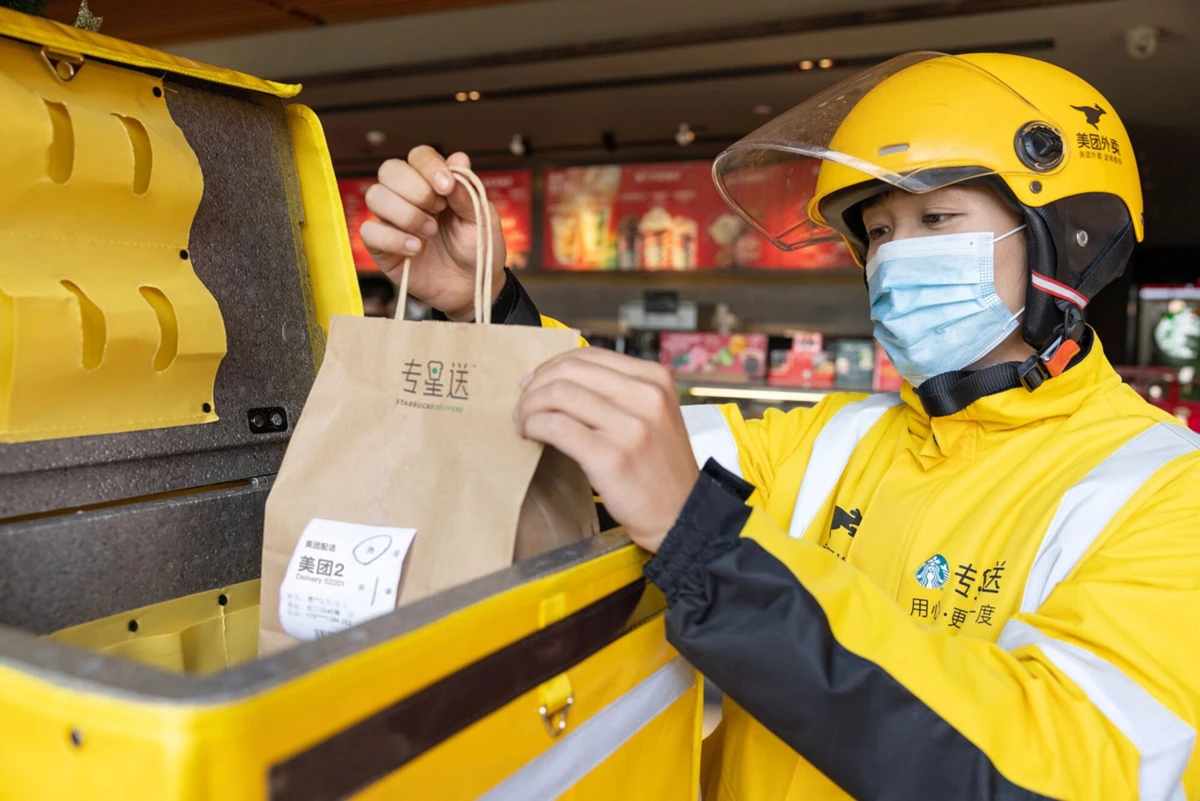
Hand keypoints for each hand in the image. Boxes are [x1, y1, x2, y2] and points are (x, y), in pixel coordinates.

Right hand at [361, 147, 505, 319]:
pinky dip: (393, 239)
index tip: (447, 187)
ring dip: (405, 214)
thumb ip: (468, 191)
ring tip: (429, 232)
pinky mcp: (381, 247)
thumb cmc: (478, 248)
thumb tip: (458, 159)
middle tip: (438, 210)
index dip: (429, 166)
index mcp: (433, 182)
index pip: (419, 156)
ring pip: (374, 196)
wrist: (473, 287)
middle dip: (415, 189)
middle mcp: (408, 196)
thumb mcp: (482, 219)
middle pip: (390, 169)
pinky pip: (369, 232)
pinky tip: (415, 249)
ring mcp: (391, 220)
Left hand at [515, 349, 698, 552]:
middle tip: (523, 406)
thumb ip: (617, 392)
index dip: (551, 366)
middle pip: (569, 371)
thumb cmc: (659, 468)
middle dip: (535, 386)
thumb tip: (557, 379)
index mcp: (655, 379)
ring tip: (524, 424)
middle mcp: (646, 396)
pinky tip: (531, 436)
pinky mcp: (611, 456)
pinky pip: (556, 426)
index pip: (588, 356)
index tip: (535, 384)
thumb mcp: (653, 415)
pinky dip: (533, 426)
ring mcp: (630, 426)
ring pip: (558, 394)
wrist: (682, 514)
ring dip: (529, 407)